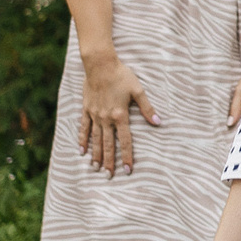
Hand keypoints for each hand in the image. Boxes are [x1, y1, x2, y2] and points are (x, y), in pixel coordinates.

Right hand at [80, 50, 158, 175]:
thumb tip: (159, 122)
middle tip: (109, 176)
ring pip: (95, 139)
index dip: (126, 156)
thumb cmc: (121, 75)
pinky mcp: (86, 109)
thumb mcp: (138, 90)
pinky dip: (82, 140)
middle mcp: (106, 118)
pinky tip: (81, 151)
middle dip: (110, 162)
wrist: (100, 64)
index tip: (127, 170)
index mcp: (120, 115)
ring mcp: (94, 115)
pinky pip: (84, 128)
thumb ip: (148, 108)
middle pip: (108, 144)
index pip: (124, 141)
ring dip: (96, 155)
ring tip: (95, 168)